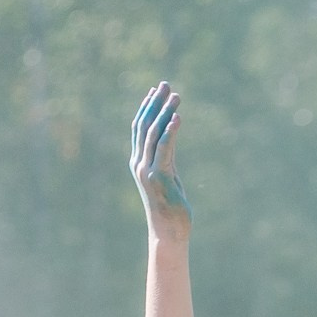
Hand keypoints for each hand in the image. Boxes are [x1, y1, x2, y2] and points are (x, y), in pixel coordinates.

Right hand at [130, 82, 191, 240]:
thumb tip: (170, 137)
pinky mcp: (159, 177)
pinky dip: (170, 132)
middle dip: (155, 103)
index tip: (155, 90)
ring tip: (176, 96)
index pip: (139, 128)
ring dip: (165, 112)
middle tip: (165, 84)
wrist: (168, 233)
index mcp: (139, 162)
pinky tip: (178, 118)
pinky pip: (164, 149)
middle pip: (144, 125)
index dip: (146, 107)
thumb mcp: (168, 176)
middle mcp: (139, 164)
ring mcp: (147, 170)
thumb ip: (167, 156)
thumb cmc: (170, 208)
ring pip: (154, 134)